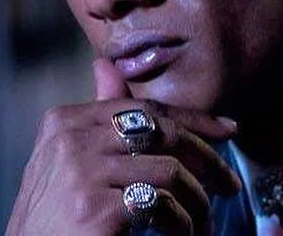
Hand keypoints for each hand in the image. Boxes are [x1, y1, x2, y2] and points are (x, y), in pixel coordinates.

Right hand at [5, 59, 241, 235]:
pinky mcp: (97, 209)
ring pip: (169, 169)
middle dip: (206, 158)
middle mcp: (70, 140)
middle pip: (162, 132)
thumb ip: (95, 117)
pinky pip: (162, 204)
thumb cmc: (53, 217)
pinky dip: (182, 223)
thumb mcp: (66, 161)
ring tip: (200, 223)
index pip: (143, 108)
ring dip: (196, 201)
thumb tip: (105, 65)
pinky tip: (182, 235)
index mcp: (64, 121)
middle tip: (229, 185)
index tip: (228, 130)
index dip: (193, 118)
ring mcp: (82, 174)